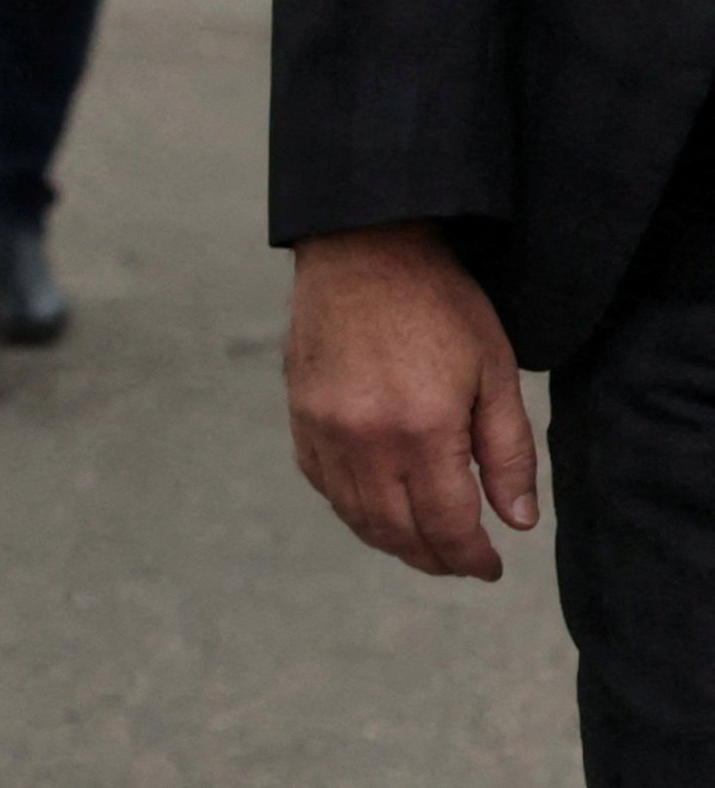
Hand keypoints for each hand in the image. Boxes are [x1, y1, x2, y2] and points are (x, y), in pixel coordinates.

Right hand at [287, 223, 538, 579]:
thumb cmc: (439, 304)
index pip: (447, 525)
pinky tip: (377, 502)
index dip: (472, 558)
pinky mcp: (299, 413)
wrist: (364, 248)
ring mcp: (323, 428)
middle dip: (434, 558)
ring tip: (423, 541)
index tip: (490, 566)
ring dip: (392, 540)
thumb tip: (516, 520)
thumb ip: (508, 452)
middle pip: (397, 531)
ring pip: (355, 515)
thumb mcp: (495, 372)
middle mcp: (364, 439)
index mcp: (422, 429)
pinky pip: (322, 482)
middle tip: (461, 560)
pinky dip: (351, 506)